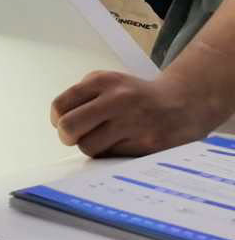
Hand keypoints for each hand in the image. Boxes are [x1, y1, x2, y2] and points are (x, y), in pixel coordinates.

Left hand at [51, 70, 216, 157]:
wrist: (183, 103)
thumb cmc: (136, 96)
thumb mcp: (108, 82)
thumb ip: (81, 96)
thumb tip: (58, 122)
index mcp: (104, 82)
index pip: (60, 106)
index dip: (57, 119)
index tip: (62, 122)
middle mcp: (118, 100)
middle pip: (69, 127)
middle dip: (66, 136)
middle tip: (74, 137)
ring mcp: (134, 123)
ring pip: (88, 147)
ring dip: (91, 147)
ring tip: (104, 138)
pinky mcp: (147, 144)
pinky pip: (111, 157)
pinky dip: (111, 154)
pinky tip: (123, 143)